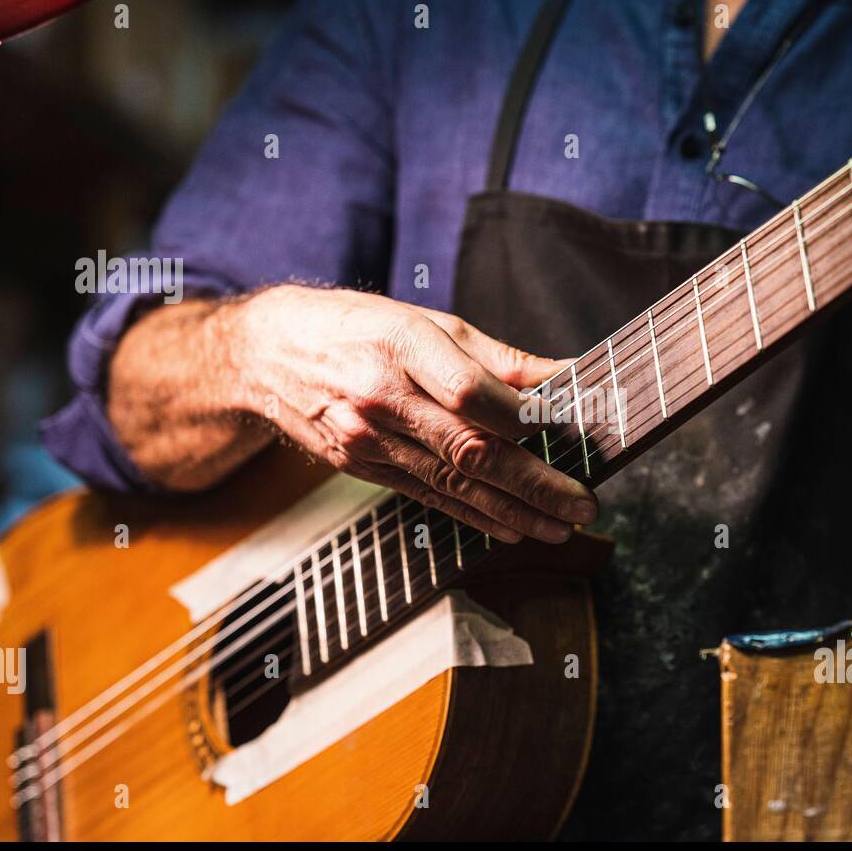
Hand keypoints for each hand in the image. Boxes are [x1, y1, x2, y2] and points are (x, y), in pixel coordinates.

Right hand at [228, 285, 596, 543]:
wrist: (268, 353)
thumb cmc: (359, 327)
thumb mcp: (427, 321)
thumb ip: (499, 358)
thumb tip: (568, 376)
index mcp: (402, 347)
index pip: (472, 393)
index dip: (526, 420)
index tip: (573, 433)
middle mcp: (381, 399)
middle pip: (468, 449)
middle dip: (534, 484)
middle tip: (583, 503)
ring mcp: (367, 440)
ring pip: (452, 485)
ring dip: (514, 512)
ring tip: (562, 527)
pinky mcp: (362, 468)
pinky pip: (428, 497)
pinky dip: (474, 516)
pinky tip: (513, 529)